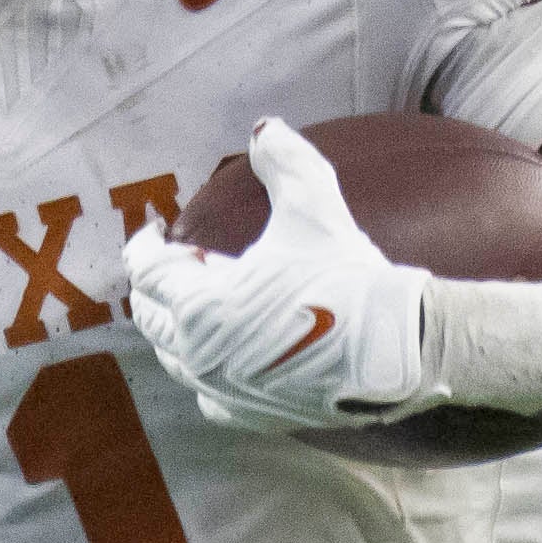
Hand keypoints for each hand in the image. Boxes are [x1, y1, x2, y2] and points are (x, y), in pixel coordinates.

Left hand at [124, 117, 442, 431]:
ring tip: (194, 305)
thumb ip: (283, 161)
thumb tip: (265, 128)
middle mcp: (199, 354)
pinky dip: (207, 373)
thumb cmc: (347, 276)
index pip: (146, 273)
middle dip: (156, 286)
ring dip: (175, 329)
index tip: (157, 229)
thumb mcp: (313, 206)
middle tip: (175, 263)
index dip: (146, 245)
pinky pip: (208, 396)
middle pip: (151, 317)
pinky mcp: (250, 415)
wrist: (395, 350)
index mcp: (200, 305)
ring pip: (174, 359)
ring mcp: (222, 390)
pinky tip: (223, 359)